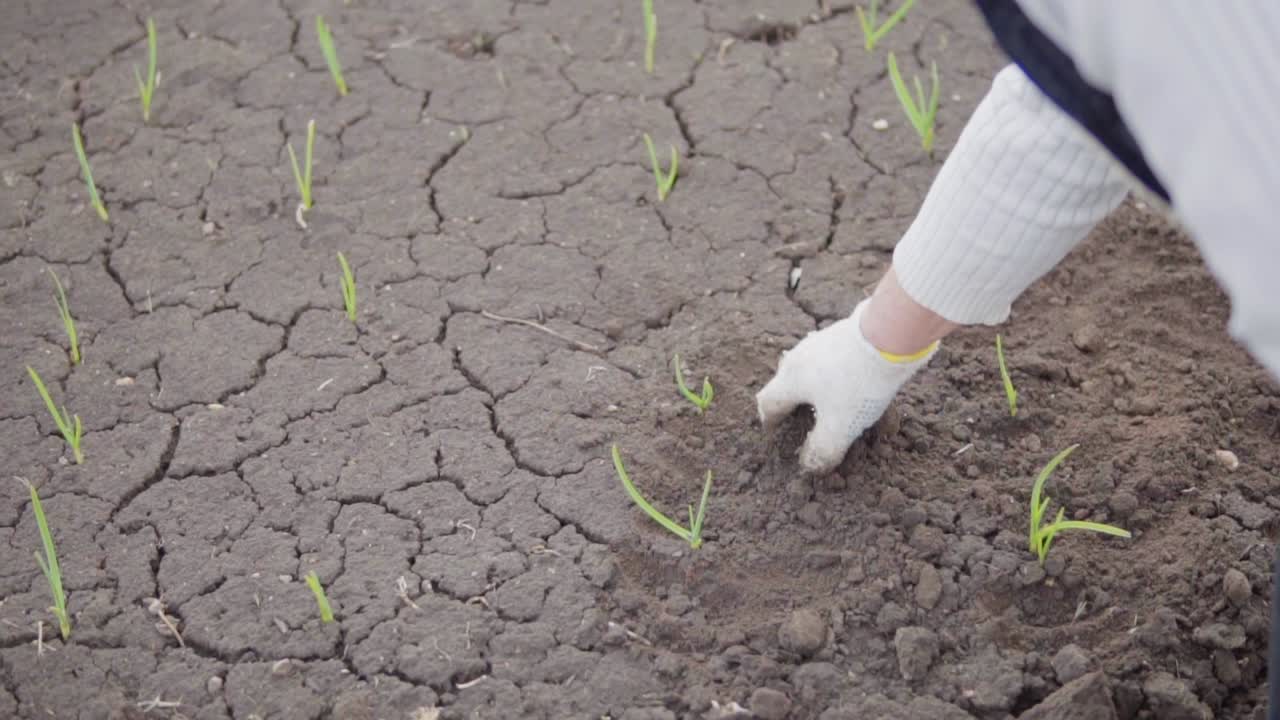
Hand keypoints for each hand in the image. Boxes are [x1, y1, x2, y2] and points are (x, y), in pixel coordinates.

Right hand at [756, 299, 936, 472]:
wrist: (891, 334)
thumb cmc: (859, 382)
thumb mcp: (840, 427)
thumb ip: (821, 450)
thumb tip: (809, 464)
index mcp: (790, 380)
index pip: (767, 403)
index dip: (769, 423)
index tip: (776, 434)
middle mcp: (800, 358)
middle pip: (789, 385)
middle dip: (797, 406)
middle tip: (808, 423)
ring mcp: (823, 342)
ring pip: (815, 372)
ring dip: (823, 392)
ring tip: (842, 408)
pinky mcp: (847, 334)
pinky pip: (839, 362)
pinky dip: (845, 379)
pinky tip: (866, 389)